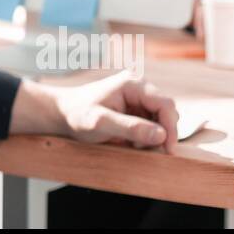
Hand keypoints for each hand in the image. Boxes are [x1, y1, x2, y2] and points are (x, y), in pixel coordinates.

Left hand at [11, 71, 177, 153]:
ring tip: (132, 145)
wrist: (62, 112)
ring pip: (161, 119)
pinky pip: (151, 123)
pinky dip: (146, 136)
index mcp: (132, 84)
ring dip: (153, 136)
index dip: (171, 128)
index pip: (166, 104)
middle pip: (166, 111)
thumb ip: (130, 128)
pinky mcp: (135, 107)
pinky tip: (130, 142)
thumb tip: (161, 135)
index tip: (167, 149)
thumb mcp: (101, 123)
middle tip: (144, 150)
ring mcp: (137, 97)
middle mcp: (138, 87)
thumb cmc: (77, 114)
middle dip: (161, 133)